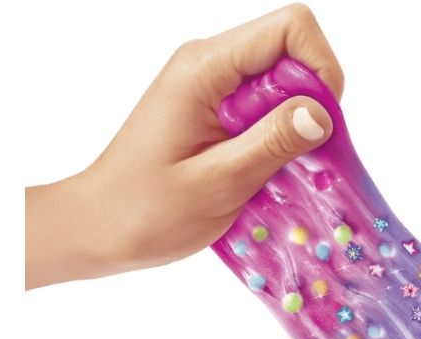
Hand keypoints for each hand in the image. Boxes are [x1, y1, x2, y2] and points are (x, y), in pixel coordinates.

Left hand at [25, 3, 342, 288]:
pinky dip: (278, 139)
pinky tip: (268, 175)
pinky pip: (264, 109)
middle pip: (291, 54)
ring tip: (283, 173)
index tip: (321, 125)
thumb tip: (321, 114)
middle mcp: (210, 65)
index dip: (321, 68)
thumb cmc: (145, 211)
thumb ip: (271, 143)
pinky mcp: (214, 111)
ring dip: (295, 127)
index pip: (290, 29)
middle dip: (312, 103)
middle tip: (304, 159)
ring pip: (281, 85)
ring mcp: (211, 87)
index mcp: (205, 69)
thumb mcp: (218, 183)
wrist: (99, 228)